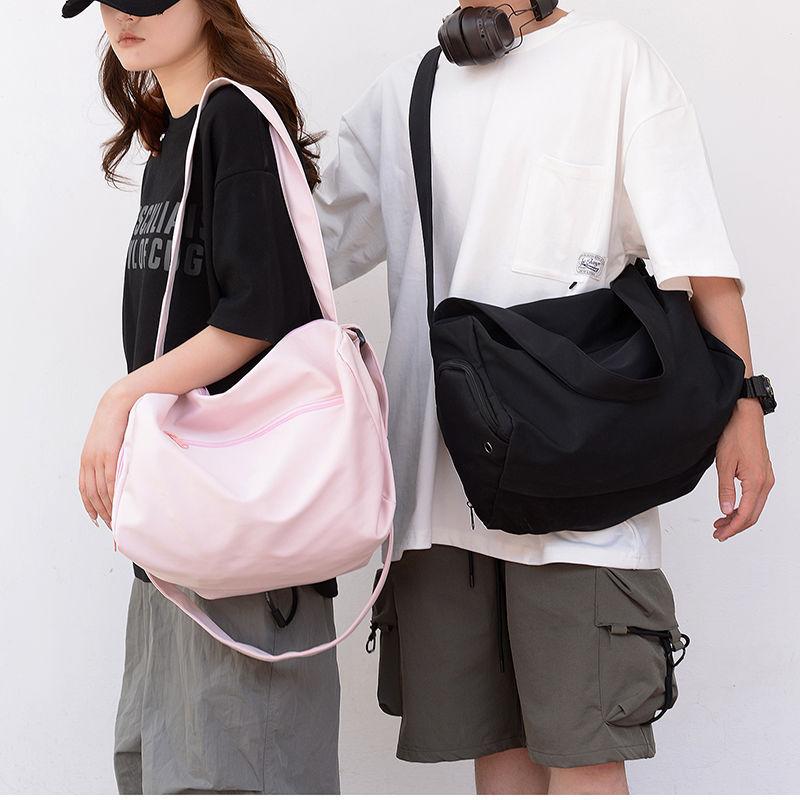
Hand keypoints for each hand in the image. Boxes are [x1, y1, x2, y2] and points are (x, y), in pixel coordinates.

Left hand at [79, 385, 134, 528]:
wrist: (118, 404)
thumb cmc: (117, 423)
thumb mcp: (107, 443)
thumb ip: (109, 459)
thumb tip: (117, 473)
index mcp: (87, 460)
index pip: (85, 490)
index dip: (90, 507)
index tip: (97, 519)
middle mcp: (89, 461)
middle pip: (92, 495)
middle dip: (101, 512)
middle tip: (112, 525)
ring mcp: (99, 459)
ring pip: (101, 491)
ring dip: (109, 508)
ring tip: (118, 519)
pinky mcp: (110, 455)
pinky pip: (110, 481)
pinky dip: (113, 495)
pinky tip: (118, 505)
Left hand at [713, 398, 774, 540]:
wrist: (746, 418)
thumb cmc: (735, 436)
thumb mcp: (724, 465)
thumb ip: (725, 490)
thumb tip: (725, 511)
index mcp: (756, 482)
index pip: (745, 514)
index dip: (732, 528)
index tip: (720, 535)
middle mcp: (765, 483)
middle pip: (753, 515)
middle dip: (735, 527)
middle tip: (718, 533)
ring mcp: (766, 479)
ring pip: (755, 507)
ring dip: (739, 518)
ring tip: (720, 523)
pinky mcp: (763, 474)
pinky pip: (756, 498)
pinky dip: (744, 507)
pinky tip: (731, 509)